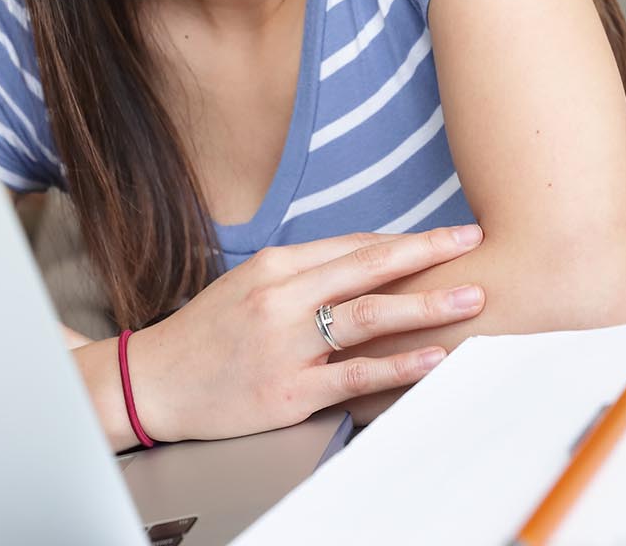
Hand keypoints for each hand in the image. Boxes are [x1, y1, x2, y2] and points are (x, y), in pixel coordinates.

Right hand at [124, 224, 486, 442]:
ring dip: (424, 305)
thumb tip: (364, 261)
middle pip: (366, 267)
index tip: (450, 234)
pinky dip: (397, 365)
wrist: (152, 382)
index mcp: (274, 266)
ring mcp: (284, 344)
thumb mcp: (247, 285)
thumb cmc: (205, 334)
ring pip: (366, 316)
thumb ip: (302, 273)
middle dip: (427, 253)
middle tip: (472, 243)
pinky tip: (430, 358)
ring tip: (469, 298)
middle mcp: (280, 298)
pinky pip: (353, 375)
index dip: (406, 240)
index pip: (353, 245)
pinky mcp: (287, 391)